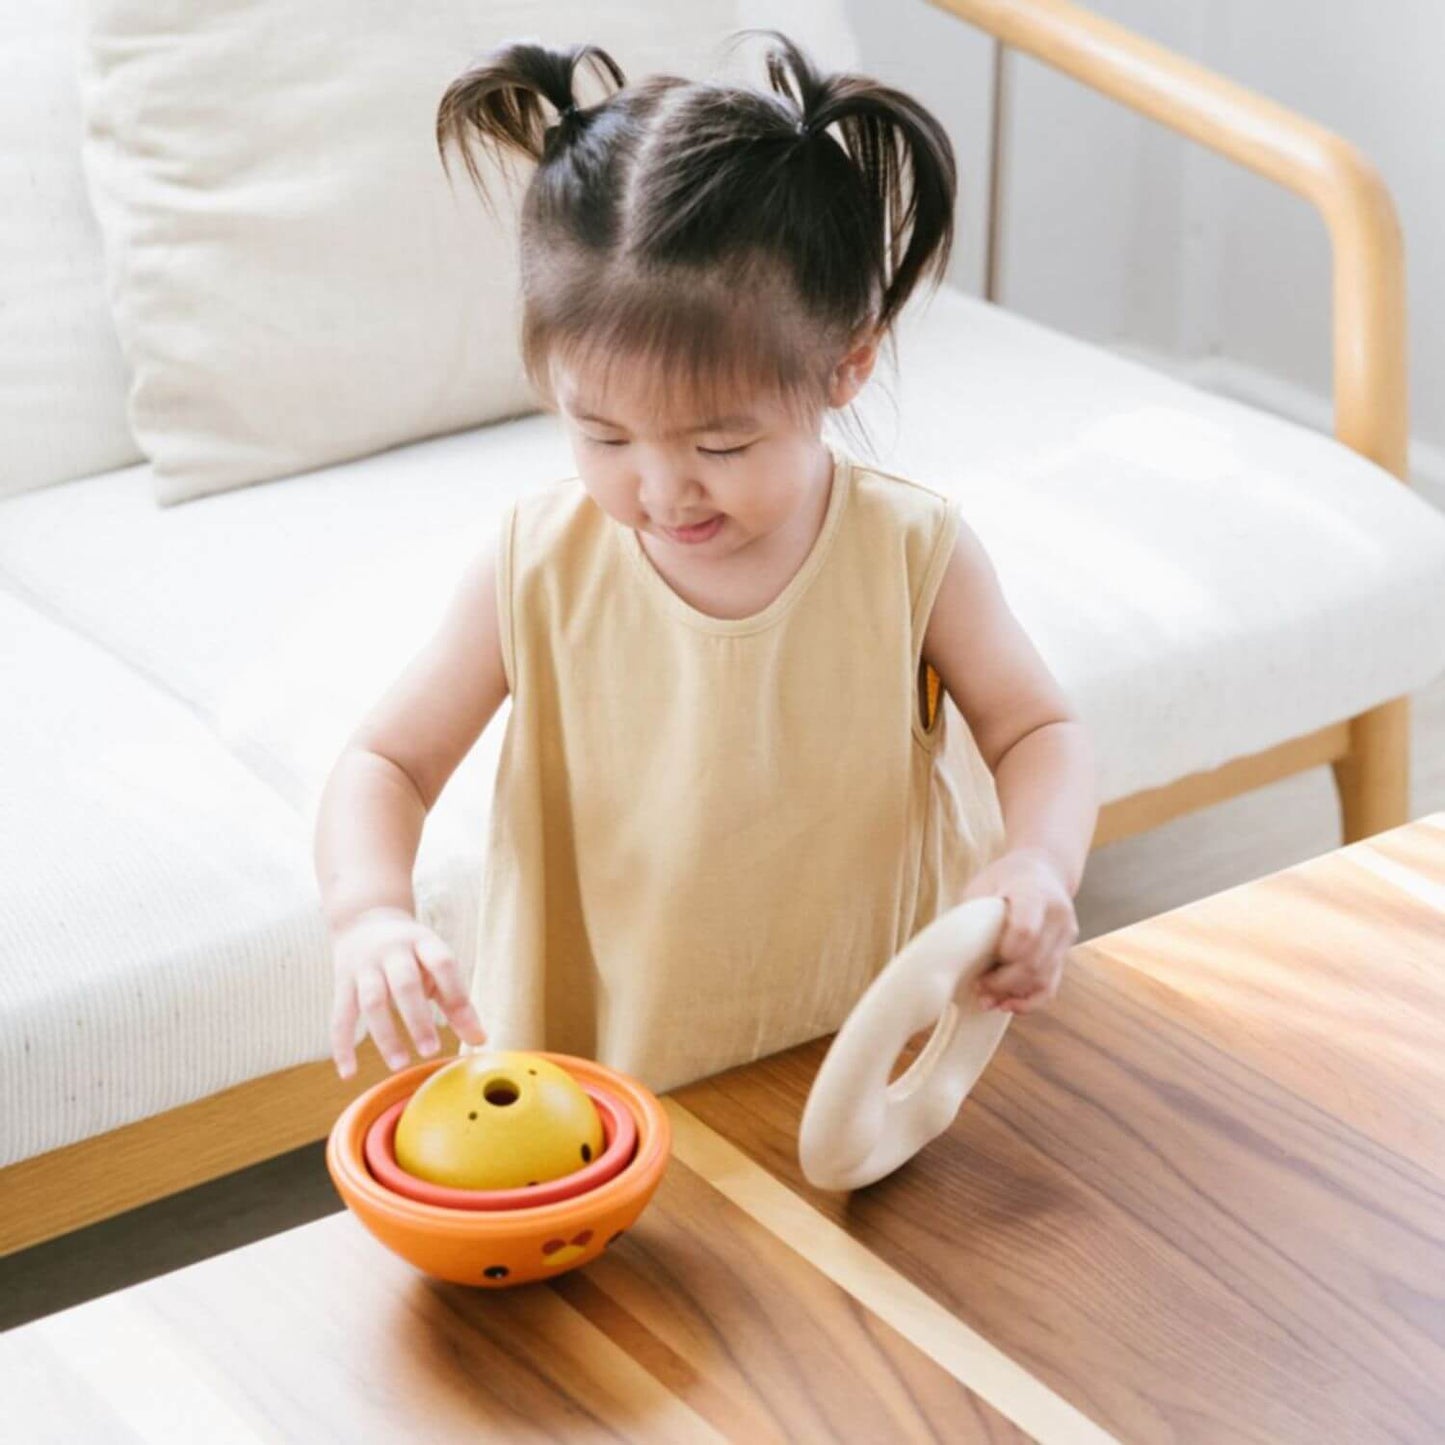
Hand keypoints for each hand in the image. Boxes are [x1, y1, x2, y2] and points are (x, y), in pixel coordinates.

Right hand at [330, 906, 486, 1078]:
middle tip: (431, 1051)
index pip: (442, 962)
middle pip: (404, 983)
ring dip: (385, 1035)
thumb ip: (457, 1001)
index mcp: (423, 943)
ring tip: (400, 1065)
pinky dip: (342, 1046)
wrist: (364, 919)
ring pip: (372, 1001)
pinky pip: (340, 1016)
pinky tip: (349, 1073)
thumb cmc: (413, 953)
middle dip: (417, 1018)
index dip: (455, 991)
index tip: (468, 1026)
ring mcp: (364, 966)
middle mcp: (392, 951)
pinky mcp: (342, 983)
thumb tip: (480, 1040)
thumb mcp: (436, 964)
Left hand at [961, 848, 1078, 1014]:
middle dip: (1002, 983)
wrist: (1044, 871)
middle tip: (977, 988)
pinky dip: (1030, 1001)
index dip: (1005, 954)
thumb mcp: (982, 886)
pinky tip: (1009, 1006)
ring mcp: (1066, 936)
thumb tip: (947, 956)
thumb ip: (972, 916)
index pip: (1026, 931)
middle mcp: (1057, 916)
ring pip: (1044, 978)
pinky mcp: (1066, 953)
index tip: (983, 964)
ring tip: (986, 1000)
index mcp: (1034, 893)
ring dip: (1013, 995)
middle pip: (1034, 962)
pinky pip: (1052, 986)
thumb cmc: (1005, 878)